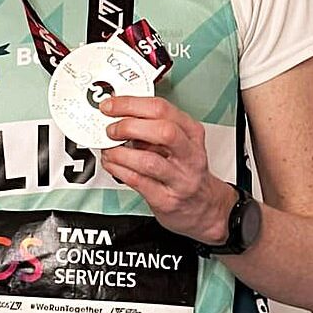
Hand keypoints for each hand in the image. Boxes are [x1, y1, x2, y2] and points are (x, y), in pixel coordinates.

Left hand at [99, 95, 234, 242]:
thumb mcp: (178, 142)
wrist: (203, 207)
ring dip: (120, 153)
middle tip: (111, 129)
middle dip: (128, 126)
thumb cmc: (185, 171)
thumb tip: (118, 114)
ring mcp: (180, 178)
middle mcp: (190, 154)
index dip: (130, 104)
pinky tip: (112, 164)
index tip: (110, 106)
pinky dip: (119, 170)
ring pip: (149, 160)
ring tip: (109, 150)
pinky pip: (138, 182)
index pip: (162, 109)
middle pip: (162, 131)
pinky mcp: (167, 199)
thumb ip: (152, 128)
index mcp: (191, 132)